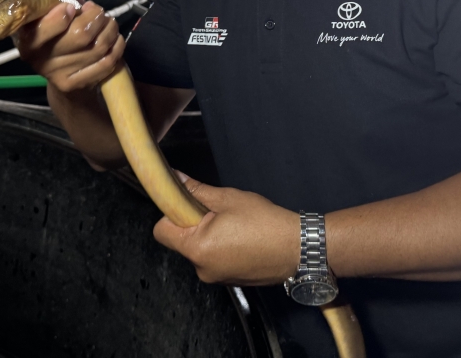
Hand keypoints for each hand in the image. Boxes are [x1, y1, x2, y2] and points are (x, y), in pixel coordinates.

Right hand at [15, 0, 124, 92]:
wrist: (59, 67)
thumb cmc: (56, 25)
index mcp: (25, 33)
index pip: (47, 24)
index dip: (66, 12)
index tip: (72, 6)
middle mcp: (35, 57)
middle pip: (80, 35)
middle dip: (97, 17)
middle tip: (97, 12)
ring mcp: (54, 74)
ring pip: (97, 47)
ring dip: (110, 29)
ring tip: (107, 23)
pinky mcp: (72, 85)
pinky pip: (106, 63)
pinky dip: (116, 46)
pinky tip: (113, 40)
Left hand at [153, 175, 299, 285]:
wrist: (298, 248)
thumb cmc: (264, 222)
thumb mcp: (228, 198)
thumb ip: (197, 191)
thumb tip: (175, 179)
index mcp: (197, 249)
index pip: (161, 232)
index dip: (171, 213)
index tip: (188, 204)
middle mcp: (201, 269)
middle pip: (180, 241)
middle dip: (193, 224)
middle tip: (218, 212)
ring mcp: (216, 278)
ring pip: (199, 250)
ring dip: (209, 236)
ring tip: (235, 226)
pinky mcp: (230, 281)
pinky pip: (215, 260)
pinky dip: (222, 248)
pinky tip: (242, 239)